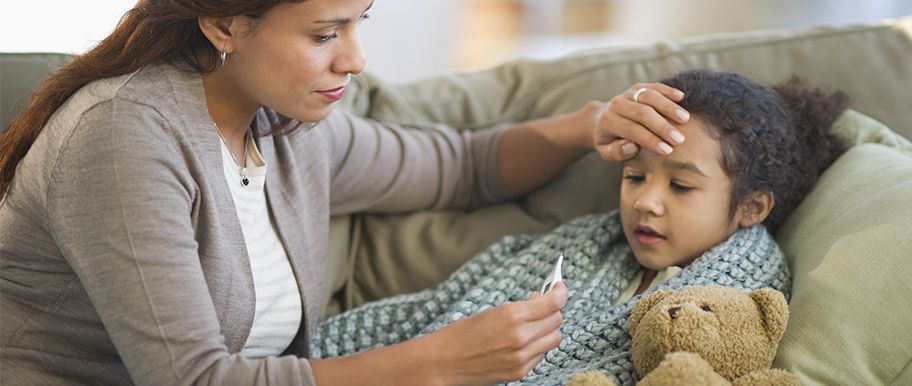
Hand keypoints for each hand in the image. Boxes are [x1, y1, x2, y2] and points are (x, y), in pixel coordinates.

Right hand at [428, 282, 568, 384]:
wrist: (444, 362)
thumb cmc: (462, 334)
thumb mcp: (492, 312)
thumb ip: (520, 309)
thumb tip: (541, 302)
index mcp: (511, 315)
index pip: (553, 303)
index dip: (560, 292)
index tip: (560, 288)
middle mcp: (521, 336)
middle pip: (556, 320)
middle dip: (552, 311)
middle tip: (542, 307)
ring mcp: (522, 357)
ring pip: (554, 339)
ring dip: (548, 330)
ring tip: (533, 326)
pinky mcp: (520, 372)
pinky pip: (541, 355)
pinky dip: (538, 347)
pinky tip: (523, 343)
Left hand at [582, 83, 689, 160]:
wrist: (599, 119)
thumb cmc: (607, 141)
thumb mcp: (606, 152)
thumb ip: (616, 152)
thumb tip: (631, 147)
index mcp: (607, 121)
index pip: (631, 130)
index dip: (650, 140)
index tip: (668, 150)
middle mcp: (616, 104)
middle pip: (642, 113)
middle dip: (662, 126)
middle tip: (680, 139)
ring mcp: (627, 93)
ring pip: (649, 96)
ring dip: (668, 107)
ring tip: (685, 119)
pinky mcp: (637, 87)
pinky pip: (653, 86)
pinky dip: (667, 90)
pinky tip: (681, 97)